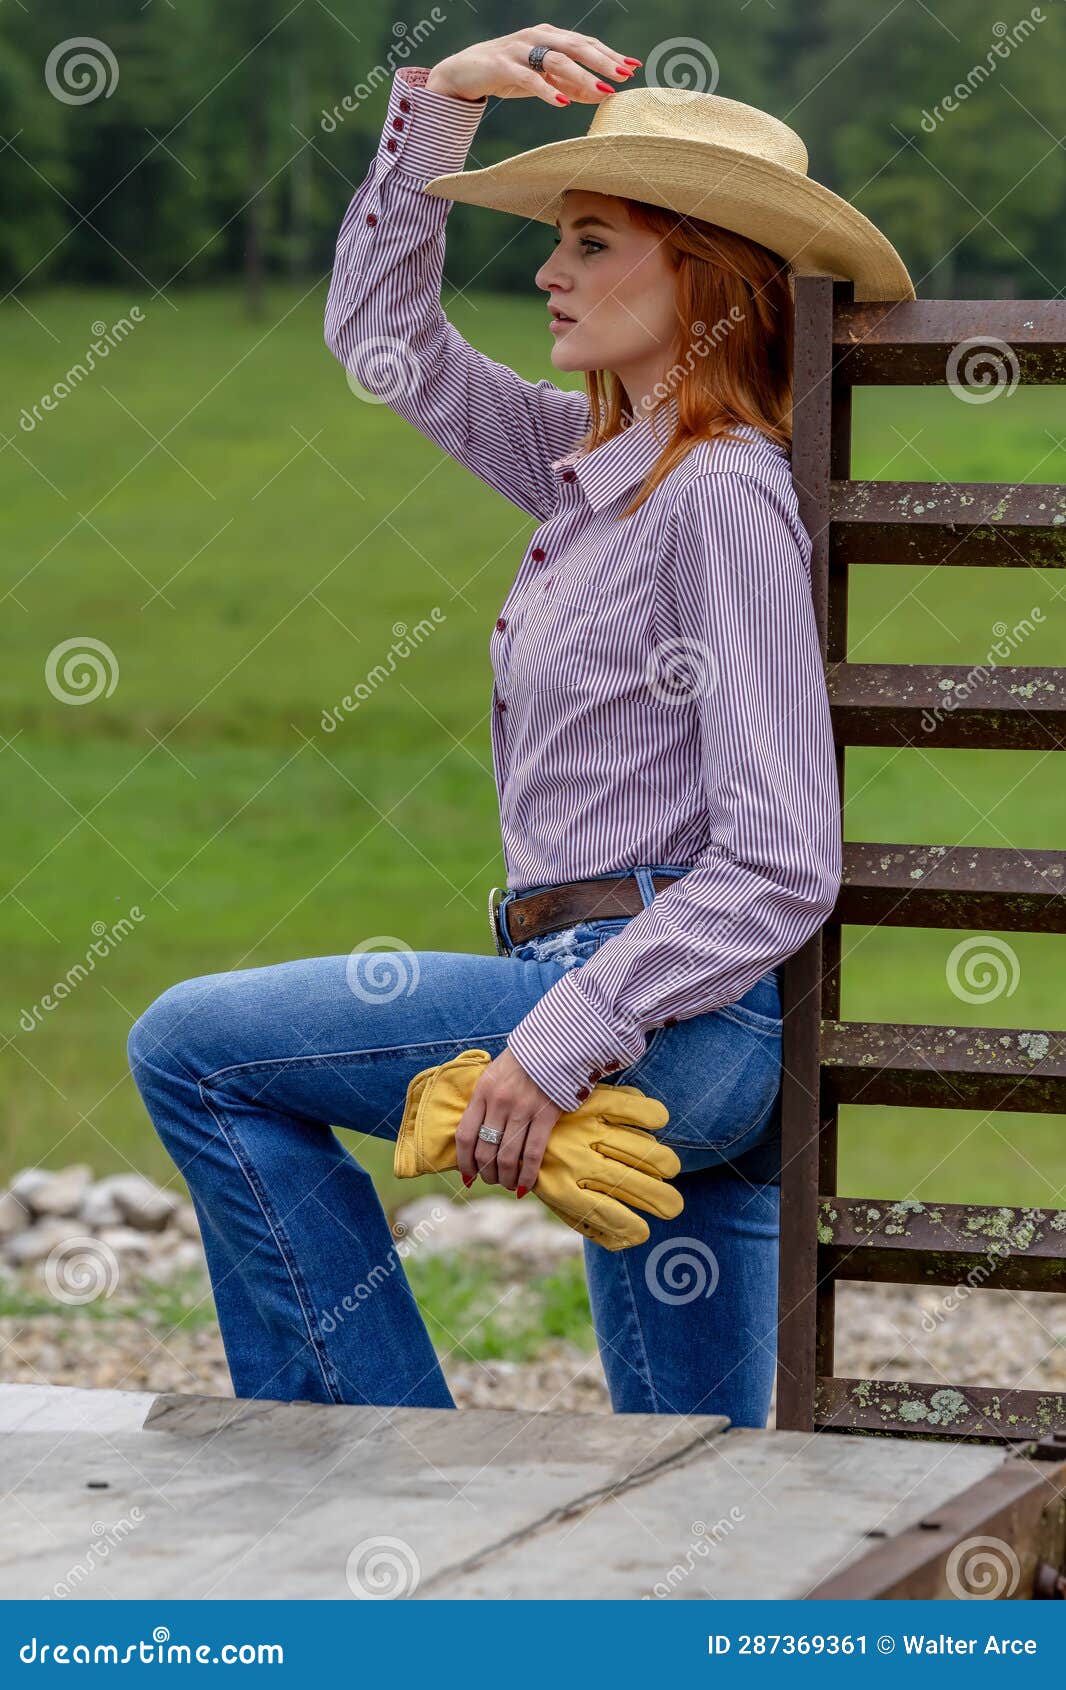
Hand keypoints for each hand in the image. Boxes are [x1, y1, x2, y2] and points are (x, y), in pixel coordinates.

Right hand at [425, 29, 639, 106]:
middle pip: (576, 46)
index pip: (585, 43)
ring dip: (582, 76)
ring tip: (602, 91)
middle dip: (603, 61)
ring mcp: (519, 49)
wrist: (463, 72)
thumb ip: (570, 84)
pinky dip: (547, 89)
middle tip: (625, 75)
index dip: (609, 54)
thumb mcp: (542, 79)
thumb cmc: (506, 74)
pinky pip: (529, 78)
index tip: (632, 67)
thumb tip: (602, 94)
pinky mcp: (502, 65)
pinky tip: (563, 102)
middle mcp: (537, 37)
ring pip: (557, 60)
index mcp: (549, 36)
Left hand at [454, 1047, 562, 1192]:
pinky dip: (527, 1175)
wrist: (556, 1045)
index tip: (467, 1175)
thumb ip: (483, 1102)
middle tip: (491, 1180)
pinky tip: (525, 1186)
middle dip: (486, 1173)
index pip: (464, 1135)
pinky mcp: (546, 1116)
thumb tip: (476, 1136)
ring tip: (508, 1184)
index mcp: (482, 1092)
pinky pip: (532, 1154)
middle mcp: (499, 1102)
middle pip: (485, 1151)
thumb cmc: (522, 1062)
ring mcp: (522, 1110)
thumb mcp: (493, 1075)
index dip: (464, 1161)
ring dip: (505, 1178)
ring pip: (507, 1157)